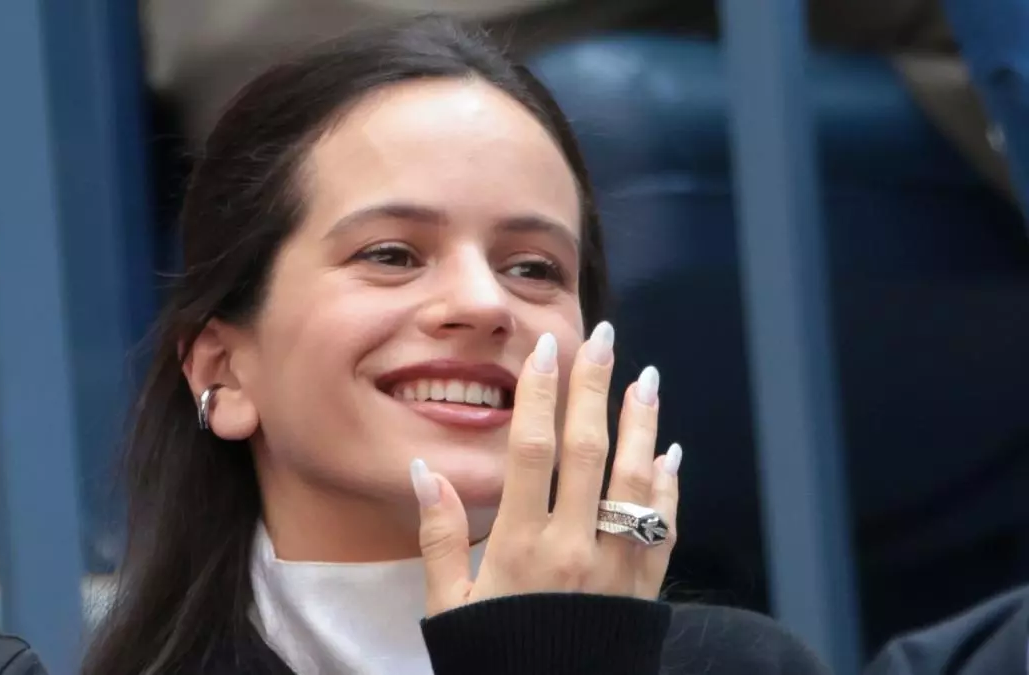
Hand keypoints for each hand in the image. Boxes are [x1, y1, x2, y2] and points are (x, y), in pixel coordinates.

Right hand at [411, 322, 681, 615]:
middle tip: (601, 337)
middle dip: (595, 388)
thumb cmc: (494, 660)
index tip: (544, 350)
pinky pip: (663, 529)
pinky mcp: (644, 591)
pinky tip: (672, 454)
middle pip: (589, 452)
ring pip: (637, 482)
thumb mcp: (448, 606)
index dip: (539, 395)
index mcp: (522, 547)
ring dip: (644, 425)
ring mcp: (617, 569)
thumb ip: (438, 536)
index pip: (532, 451)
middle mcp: (575, 549)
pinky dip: (671, 489)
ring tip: (647, 380)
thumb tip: (423, 470)